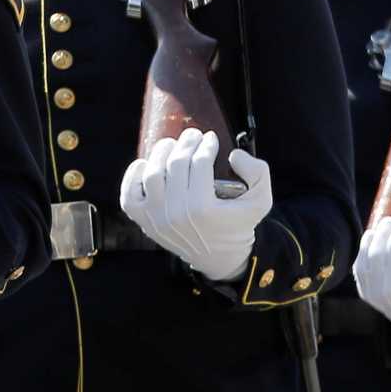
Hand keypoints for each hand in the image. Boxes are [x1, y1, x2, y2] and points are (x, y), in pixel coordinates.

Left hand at [117, 130, 273, 284]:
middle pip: (175, 164)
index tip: (210, 137)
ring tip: (172, 144)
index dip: (206, 145)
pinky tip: (146, 163)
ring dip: (161, 152)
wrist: (219, 257)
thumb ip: (258, 173)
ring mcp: (156, 219)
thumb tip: (234, 155)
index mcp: (203, 209)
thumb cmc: (238, 224)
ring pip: (152, 173)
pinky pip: (129, 194)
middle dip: (186, 143)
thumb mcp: (261, 200)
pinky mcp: (144, 222)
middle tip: (193, 135)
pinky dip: (134, 175)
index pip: (199, 163)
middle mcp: (175, 215)